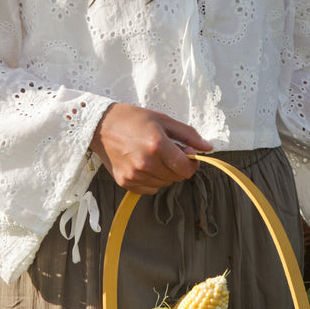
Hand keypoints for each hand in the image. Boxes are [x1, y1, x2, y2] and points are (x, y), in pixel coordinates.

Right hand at [89, 103, 212, 194]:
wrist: (101, 125)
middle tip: (167, 151)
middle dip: (177, 166)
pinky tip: (143, 164)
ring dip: (164, 173)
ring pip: (164, 184)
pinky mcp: (125, 183)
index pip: (186, 169)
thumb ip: (188, 135)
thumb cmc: (133, 119)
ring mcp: (135, 175)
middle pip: (176, 177)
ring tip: (152, 156)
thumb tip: (208, 148)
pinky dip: (152, 179)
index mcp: (158, 145)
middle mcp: (146, 164)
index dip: (191, 163)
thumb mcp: (163, 120)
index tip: (186, 154)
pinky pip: (150, 189)